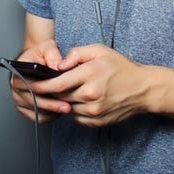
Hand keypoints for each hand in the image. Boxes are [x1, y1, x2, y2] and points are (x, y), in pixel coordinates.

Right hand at [10, 39, 71, 123]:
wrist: (35, 58)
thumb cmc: (41, 53)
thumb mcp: (48, 48)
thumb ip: (53, 55)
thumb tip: (58, 67)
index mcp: (18, 73)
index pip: (31, 87)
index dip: (46, 92)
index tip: (61, 95)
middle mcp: (16, 88)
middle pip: (34, 102)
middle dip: (52, 106)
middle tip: (68, 107)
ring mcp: (19, 99)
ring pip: (35, 112)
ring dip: (51, 112)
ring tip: (65, 108)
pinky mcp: (23, 107)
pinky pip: (36, 117)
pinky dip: (48, 116)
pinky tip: (58, 111)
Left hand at [30, 44, 150, 126]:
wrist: (142, 89)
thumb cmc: (121, 67)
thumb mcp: (100, 50)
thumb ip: (76, 53)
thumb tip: (59, 64)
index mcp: (90, 74)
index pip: (57, 83)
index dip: (41, 85)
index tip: (30, 84)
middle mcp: (90, 95)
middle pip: (59, 96)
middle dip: (50, 91)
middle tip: (45, 85)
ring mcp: (93, 111)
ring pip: (67, 107)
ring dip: (64, 100)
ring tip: (72, 89)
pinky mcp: (96, 122)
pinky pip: (76, 117)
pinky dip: (75, 108)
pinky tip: (83, 98)